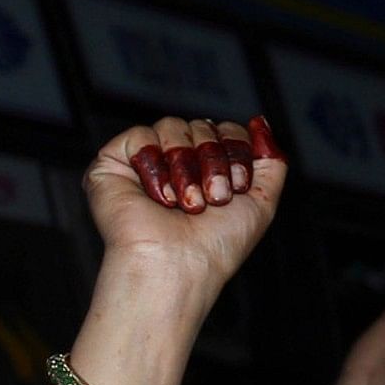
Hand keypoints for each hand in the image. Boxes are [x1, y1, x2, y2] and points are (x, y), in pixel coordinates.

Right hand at [84, 118, 281, 286]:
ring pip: (173, 125)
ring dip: (186, 167)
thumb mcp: (263, 202)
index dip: (236, 151)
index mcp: (208, 168)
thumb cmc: (218, 242)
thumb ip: (270, 161)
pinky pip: (140, 135)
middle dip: (214, 162)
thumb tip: (260, 121)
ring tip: (186, 203)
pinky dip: (156, 167)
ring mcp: (145, 160)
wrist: (179, 262)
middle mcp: (177, 161)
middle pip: (203, 125)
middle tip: (213, 199)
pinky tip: (160, 197)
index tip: (238, 187)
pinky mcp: (113, 161)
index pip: (227, 130)